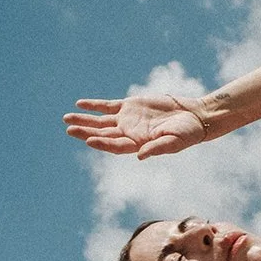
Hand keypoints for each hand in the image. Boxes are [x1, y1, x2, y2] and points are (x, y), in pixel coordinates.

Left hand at [63, 94, 208, 159]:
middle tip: (69, 129)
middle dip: (85, 131)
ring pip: (101, 121)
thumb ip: (157, 148)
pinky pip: (108, 106)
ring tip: (67, 118)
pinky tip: (80, 104)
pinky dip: (95, 105)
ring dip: (85, 120)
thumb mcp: (174, 142)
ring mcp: (128, 120)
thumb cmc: (187, 133)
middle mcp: (129, 134)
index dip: (101, 143)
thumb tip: (139, 156)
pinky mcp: (131, 106)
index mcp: (137, 144)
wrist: (194, 116)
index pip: (114, 145)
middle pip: (102, 133)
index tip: (88, 139)